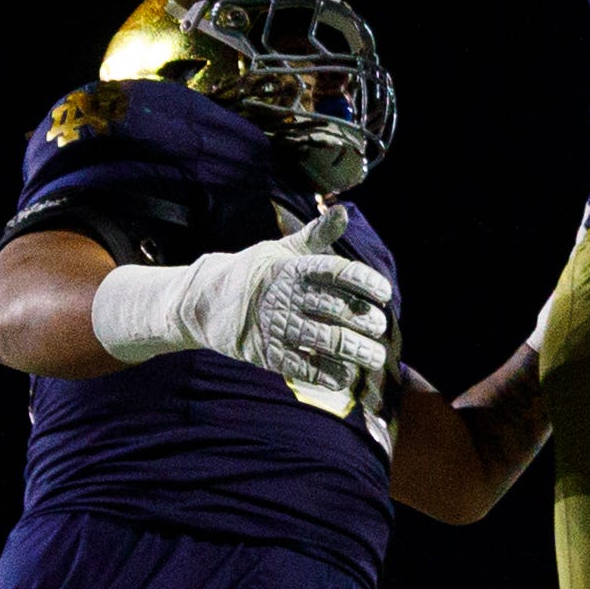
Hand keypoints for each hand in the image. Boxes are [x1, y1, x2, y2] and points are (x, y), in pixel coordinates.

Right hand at [92, 214, 393, 390]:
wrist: (205, 302)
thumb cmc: (255, 272)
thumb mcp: (282, 249)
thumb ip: (316, 235)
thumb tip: (343, 211)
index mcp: (292, 268)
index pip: (338, 271)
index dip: (366, 282)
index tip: (384, 292)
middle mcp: (286, 297)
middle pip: (338, 310)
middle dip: (366, 321)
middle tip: (380, 326)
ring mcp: (276, 327)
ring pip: (327, 341)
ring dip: (356, 351)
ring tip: (375, 356)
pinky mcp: (267, 354)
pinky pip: (304, 368)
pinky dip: (329, 375)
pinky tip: (346, 376)